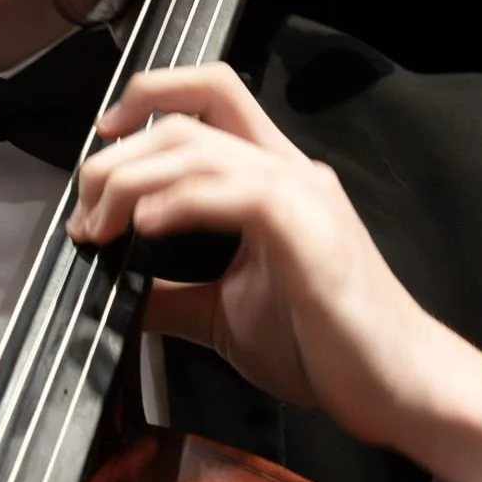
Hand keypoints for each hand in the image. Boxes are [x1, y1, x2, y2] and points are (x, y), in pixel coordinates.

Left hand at [67, 63, 481, 481]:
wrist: (397, 386)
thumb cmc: (326, 347)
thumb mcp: (222, 314)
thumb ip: (170, 293)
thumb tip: (112, 291)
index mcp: (272, 179)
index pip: (210, 96)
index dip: (148, 97)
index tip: (100, 140)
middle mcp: (289, 172)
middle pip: (188, 118)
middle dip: (117, 154)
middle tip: (83, 210)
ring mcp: (303, 196)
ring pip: (200, 148)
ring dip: (131, 180)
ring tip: (98, 224)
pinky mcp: (310, 232)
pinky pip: (236, 194)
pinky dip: (179, 202)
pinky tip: (143, 227)